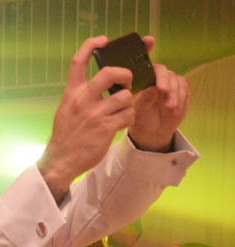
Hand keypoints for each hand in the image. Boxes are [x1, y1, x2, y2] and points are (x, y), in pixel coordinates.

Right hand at [38, 36, 135, 200]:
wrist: (61, 160)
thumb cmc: (66, 135)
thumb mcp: (65, 109)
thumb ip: (80, 95)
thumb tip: (100, 83)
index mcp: (72, 94)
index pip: (78, 61)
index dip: (91, 45)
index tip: (103, 40)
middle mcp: (83, 101)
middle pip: (111, 73)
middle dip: (125, 75)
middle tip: (127, 82)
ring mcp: (95, 114)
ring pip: (125, 97)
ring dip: (128, 104)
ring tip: (121, 111)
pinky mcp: (105, 128)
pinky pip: (128, 115)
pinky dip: (128, 118)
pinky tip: (120, 124)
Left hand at [129, 37, 189, 151]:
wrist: (151, 131)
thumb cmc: (140, 117)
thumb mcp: (137, 109)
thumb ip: (143, 98)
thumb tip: (153, 88)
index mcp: (140, 78)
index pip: (142, 60)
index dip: (146, 47)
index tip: (149, 40)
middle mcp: (155, 76)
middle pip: (161, 70)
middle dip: (163, 79)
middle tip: (163, 90)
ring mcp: (169, 81)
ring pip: (174, 80)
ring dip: (173, 93)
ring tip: (170, 107)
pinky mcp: (181, 89)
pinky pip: (184, 88)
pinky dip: (180, 98)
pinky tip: (175, 109)